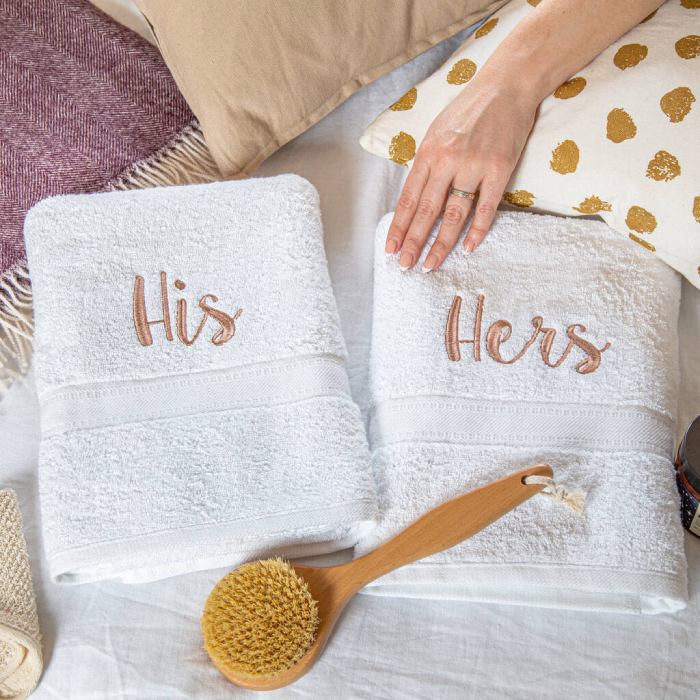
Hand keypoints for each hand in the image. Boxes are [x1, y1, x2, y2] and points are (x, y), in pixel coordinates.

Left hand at [385, 70, 538, 270]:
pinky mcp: (499, 168)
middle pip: (426, 211)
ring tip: (431, 265)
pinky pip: (486, 206)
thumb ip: (426, 164)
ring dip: (441, 243)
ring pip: (454, 214)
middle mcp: (447, 160)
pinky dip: (477, 230)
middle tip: (405, 266)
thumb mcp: (436, 132)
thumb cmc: (468, 110)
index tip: (391, 249)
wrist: (506, 85)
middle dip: (414, 242)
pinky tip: (468, 249)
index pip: (408, 198)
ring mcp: (474, 165)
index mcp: (428, 153)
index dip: (399, 227)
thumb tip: (414, 198)